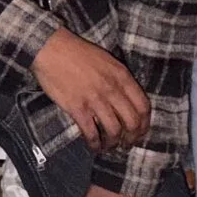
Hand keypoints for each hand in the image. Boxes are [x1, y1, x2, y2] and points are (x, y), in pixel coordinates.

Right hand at [28, 29, 148, 151]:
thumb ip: (119, 79)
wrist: (52, 49)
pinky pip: (91, 133)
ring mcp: (95, 99)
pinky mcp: (77, 108)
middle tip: (126, 144)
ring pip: (114, 131)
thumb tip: (127, 100)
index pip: (143, 106)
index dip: (144, 124)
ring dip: (113, 143)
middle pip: (132, 122)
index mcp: (122, 76)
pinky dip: (94, 144)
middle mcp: (112, 89)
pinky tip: (93, 146)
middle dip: (131, 138)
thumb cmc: (78, 53)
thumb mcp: (107, 60)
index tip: (140, 132)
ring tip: (108, 147)